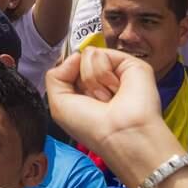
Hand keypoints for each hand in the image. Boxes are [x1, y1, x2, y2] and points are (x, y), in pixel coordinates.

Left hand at [47, 48, 171, 161]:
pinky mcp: (131, 65)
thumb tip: (75, 56)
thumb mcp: (59, 104)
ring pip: (88, 54)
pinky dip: (102, 73)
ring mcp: (116, 70)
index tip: (76, 94)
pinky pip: (101, 54)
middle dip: (81, 80)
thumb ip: (56, 75)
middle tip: (95, 100)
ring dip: (92, 79)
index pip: (68, 64)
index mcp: (85, 88)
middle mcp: (101, 78)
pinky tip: (115, 90)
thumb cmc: (92, 127)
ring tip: (107, 97)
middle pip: (77, 58)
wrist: (120, 134)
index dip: (67, 74)